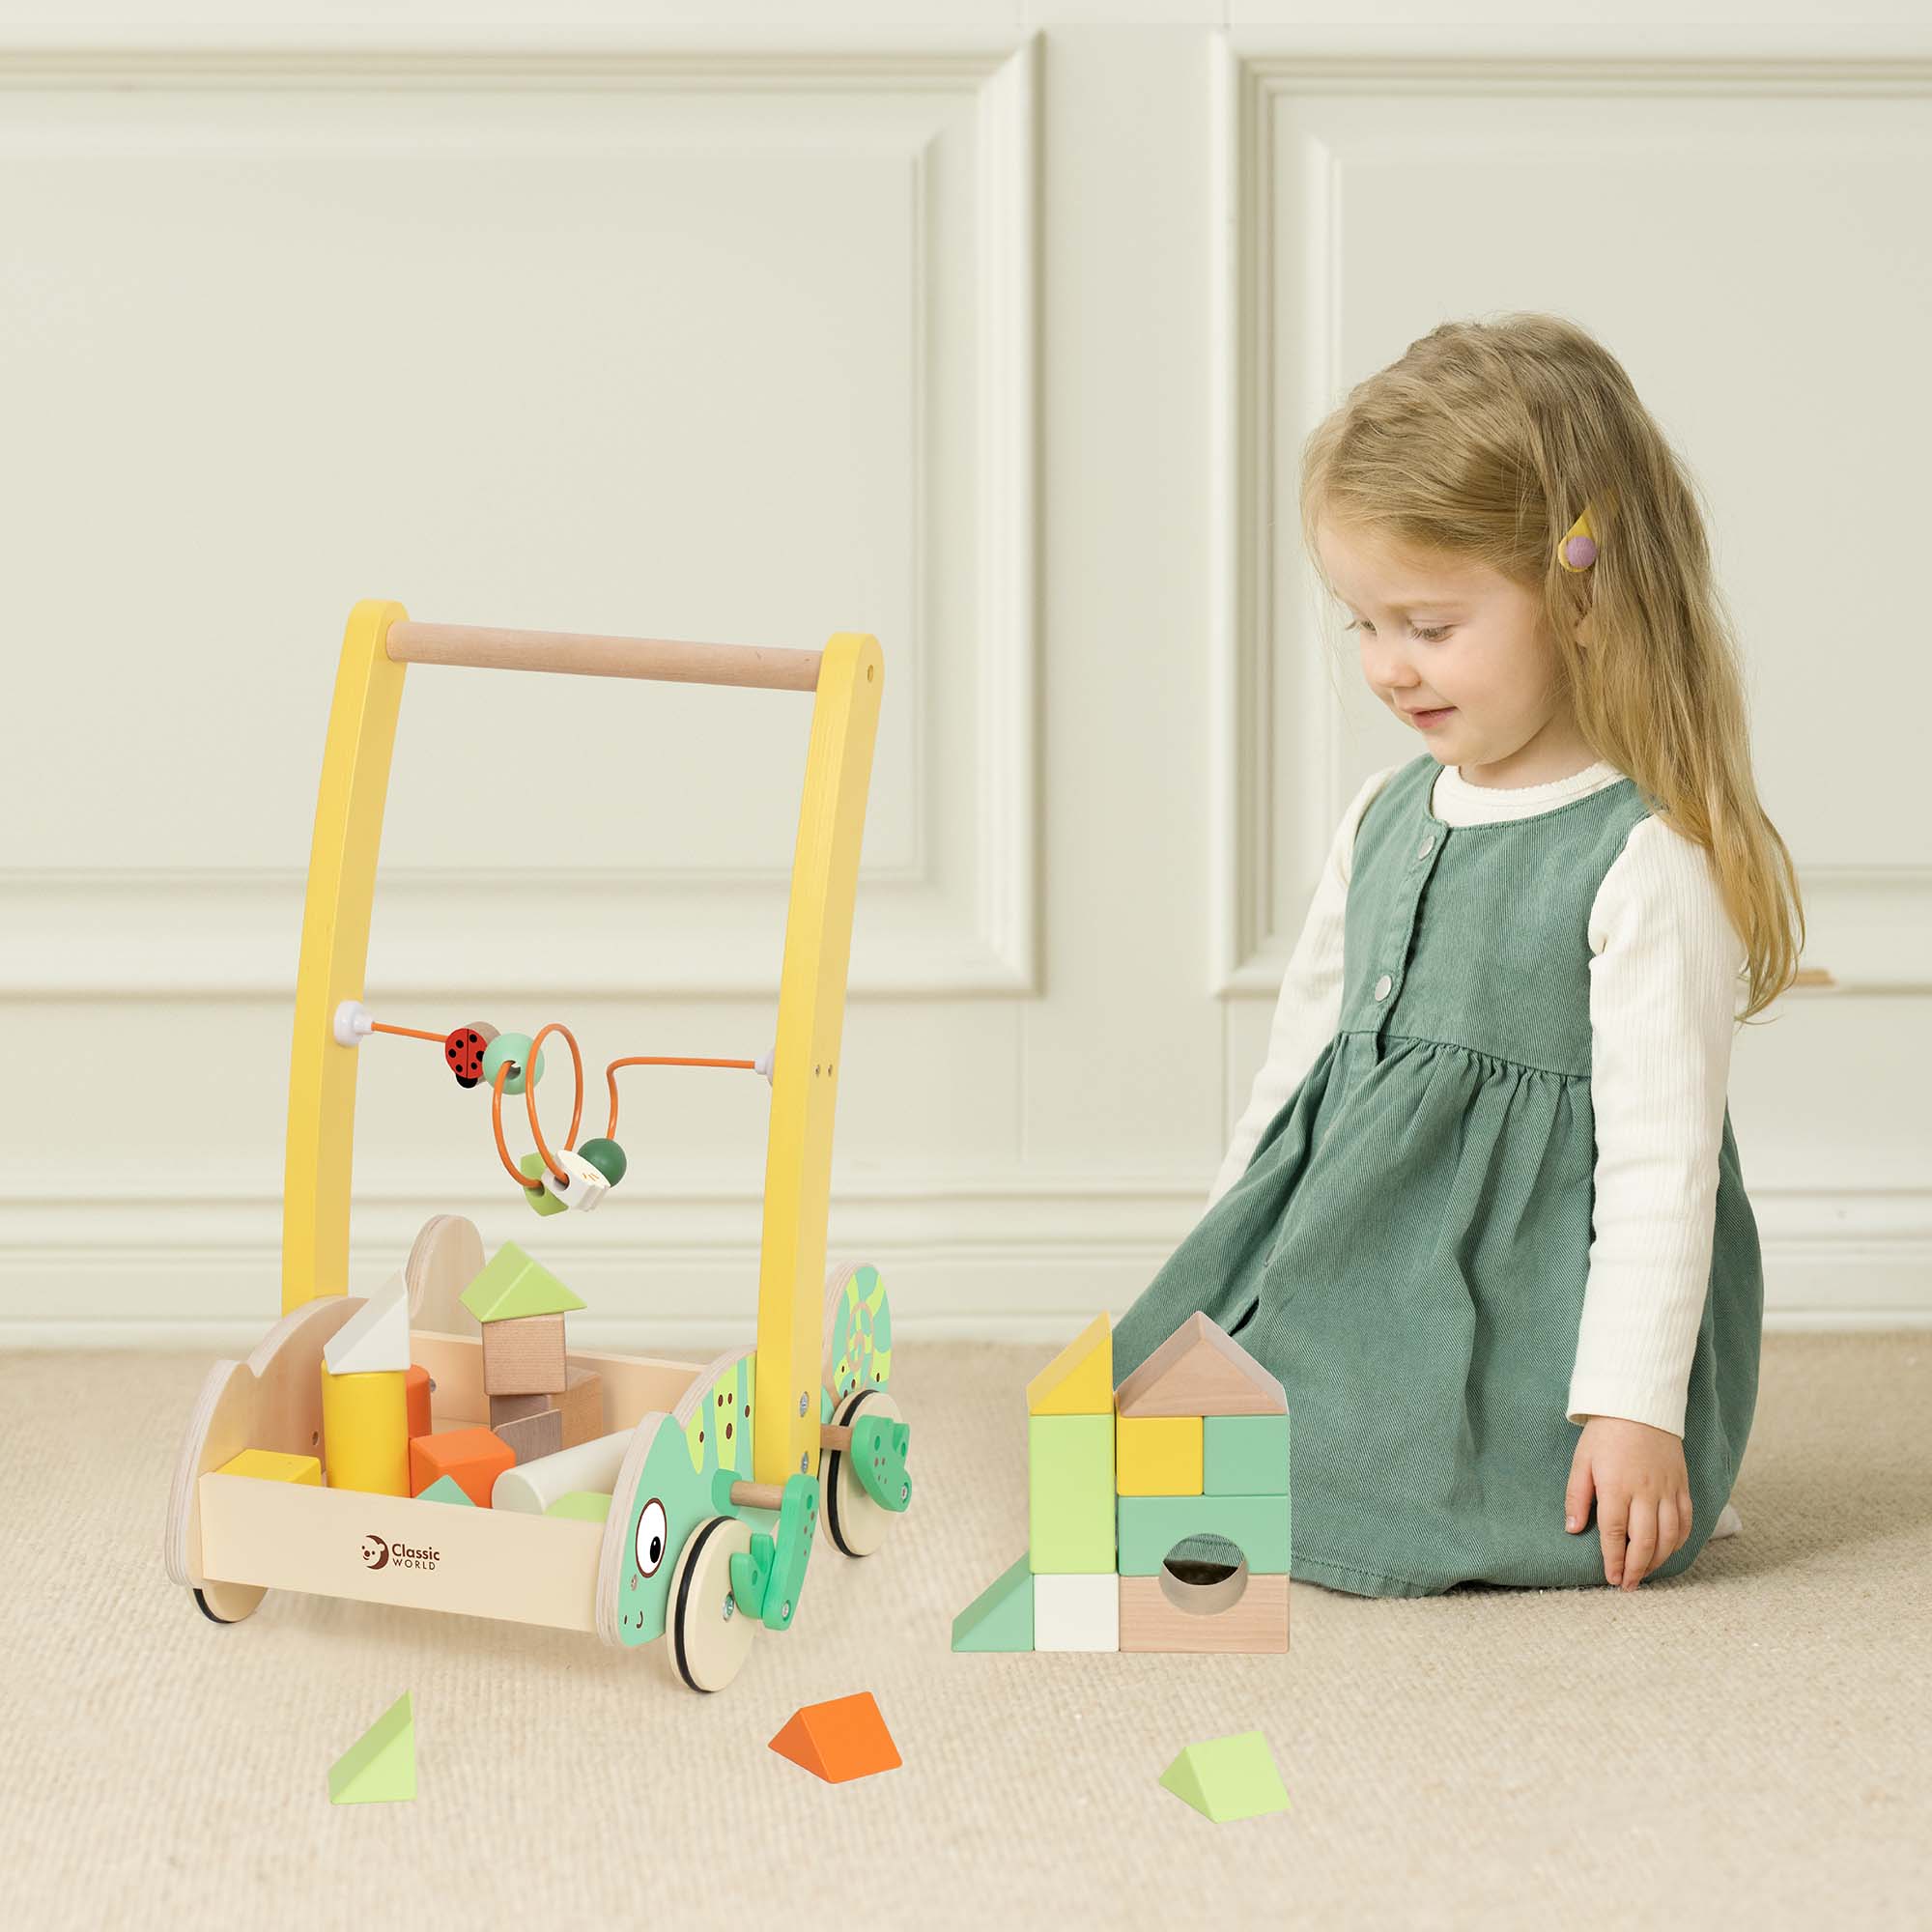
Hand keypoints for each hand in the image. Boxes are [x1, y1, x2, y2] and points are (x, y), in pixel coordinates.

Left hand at [1563, 1415, 1691, 1589]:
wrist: (1640, 1405)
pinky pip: (1686, 1522)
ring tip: (1645, 1573)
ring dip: (1658, 1560)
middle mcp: (1645, 1493)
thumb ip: (1576, 1497)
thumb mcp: (1581, 1461)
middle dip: (1636, 1569)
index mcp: (1616, 1487)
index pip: (1615, 1534)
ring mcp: (1668, 1490)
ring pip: (1669, 1537)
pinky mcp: (1682, 1486)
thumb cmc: (1605, 1434)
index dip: (1613, 1560)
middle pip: (1644, 1542)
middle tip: (1628, 1585)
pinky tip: (1668, 1551)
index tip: (1611, 1578)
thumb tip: (1572, 1529)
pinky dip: (1679, 1541)